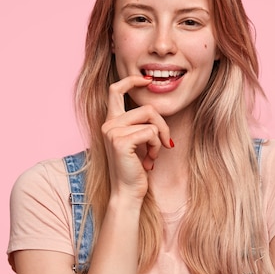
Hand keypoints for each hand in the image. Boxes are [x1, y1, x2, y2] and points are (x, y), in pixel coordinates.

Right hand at [101, 76, 172, 200]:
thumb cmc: (134, 170)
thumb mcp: (137, 142)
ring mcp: (112, 132)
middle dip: (162, 125)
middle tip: (165, 143)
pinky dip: (156, 146)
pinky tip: (148, 161)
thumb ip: (141, 124)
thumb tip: (157, 111)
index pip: (115, 90)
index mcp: (110, 122)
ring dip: (158, 140)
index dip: (132, 80)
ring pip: (151, 121)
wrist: (127, 193)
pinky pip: (151, 133)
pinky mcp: (121, 141)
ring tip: (151, 156)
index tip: (147, 81)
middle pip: (146, 108)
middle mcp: (108, 124)